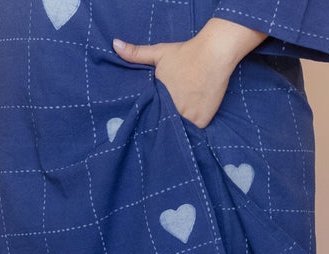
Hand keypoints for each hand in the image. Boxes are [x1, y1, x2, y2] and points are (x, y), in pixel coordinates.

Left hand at [113, 18, 265, 128]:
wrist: (214, 54)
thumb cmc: (186, 53)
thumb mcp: (158, 53)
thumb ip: (135, 53)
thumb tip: (114, 44)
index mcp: (157, 97)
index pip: (147, 115)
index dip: (147, 118)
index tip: (146, 121)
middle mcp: (171, 109)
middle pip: (162, 125)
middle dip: (160, 126)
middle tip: (157, 131)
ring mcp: (187, 117)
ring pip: (176, 130)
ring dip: (174, 131)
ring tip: (169, 134)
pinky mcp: (200, 121)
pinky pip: (192, 133)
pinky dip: (189, 131)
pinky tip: (186, 130)